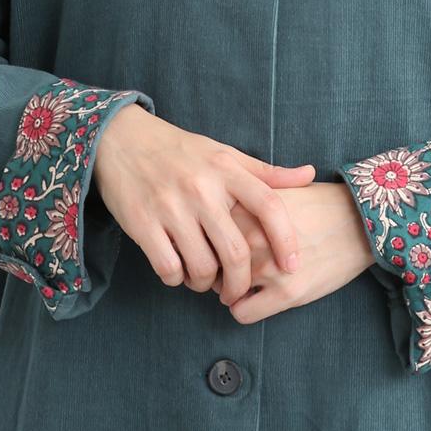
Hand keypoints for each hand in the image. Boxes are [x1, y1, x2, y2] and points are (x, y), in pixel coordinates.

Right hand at [93, 103, 314, 304]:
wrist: (120, 139)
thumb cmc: (180, 151)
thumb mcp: (225, 154)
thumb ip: (266, 172)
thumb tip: (310, 175)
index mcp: (226, 169)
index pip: (269, 206)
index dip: (286, 240)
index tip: (293, 265)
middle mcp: (201, 188)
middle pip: (236, 251)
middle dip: (241, 282)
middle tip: (237, 291)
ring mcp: (170, 206)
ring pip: (202, 267)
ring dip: (207, 284)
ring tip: (205, 279)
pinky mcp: (141, 223)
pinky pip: (169, 268)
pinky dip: (177, 279)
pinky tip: (179, 271)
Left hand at [211, 180, 374, 323]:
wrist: (360, 221)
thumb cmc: (318, 204)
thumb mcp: (276, 190)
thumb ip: (241, 200)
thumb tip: (209, 215)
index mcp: (244, 208)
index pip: (202, 233)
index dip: (208, 242)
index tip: (215, 247)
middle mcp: (250, 237)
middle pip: (208, 263)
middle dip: (216, 269)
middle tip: (230, 269)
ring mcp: (267, 266)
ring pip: (221, 291)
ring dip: (230, 290)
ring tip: (247, 283)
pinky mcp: (286, 293)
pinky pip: (241, 313)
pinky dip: (244, 309)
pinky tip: (258, 298)